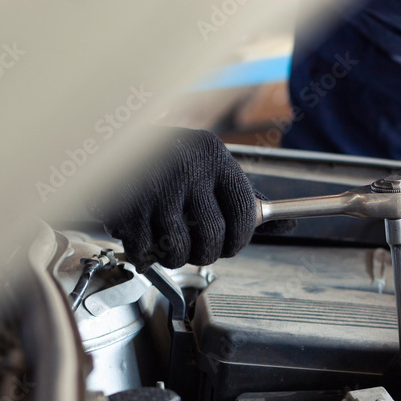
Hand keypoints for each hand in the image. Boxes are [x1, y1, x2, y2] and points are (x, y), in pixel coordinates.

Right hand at [92, 128, 275, 270]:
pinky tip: (144, 236)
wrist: (110, 144)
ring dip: (174, 257)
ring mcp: (155, 188)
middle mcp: (187, 169)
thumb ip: (246, 199)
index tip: (231, 245)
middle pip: (212, 239)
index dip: (240, 240)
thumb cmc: (170, 162)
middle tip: (196, 246)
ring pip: (178, 252)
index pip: (245, 214)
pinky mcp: (126, 207)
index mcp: (214, 157)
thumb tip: (290, 224)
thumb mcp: (211, 169)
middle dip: (205, 253)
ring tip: (168, 238)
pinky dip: (145, 255)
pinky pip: (145, 253)